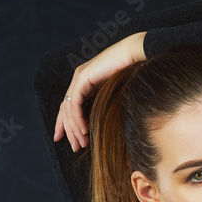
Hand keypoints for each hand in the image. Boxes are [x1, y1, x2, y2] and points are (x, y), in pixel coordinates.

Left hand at [54, 31, 146, 151]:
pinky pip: (75, 104)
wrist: (136, 55)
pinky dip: (78, 119)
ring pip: (69, 109)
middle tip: (74, 147)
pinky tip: (84, 130)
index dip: (65, 124)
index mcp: (84, 82)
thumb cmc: (132, 71)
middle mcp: (78, 79)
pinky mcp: (83, 78)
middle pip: (65, 110)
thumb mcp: (115, 92)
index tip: (66, 139)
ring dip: (74, 129)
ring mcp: (79, 78)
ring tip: (81, 143)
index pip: (69, 106)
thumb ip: (105, 103)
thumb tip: (102, 122)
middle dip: (68, 131)